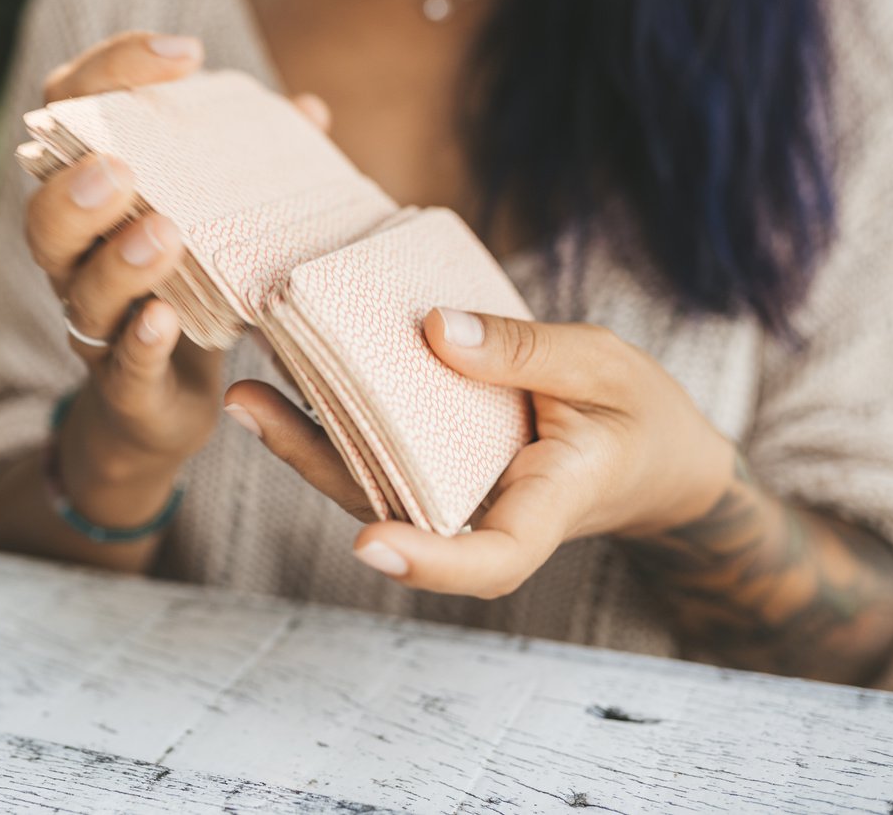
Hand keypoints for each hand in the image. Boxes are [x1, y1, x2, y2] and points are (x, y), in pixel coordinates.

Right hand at [26, 31, 330, 523]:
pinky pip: (122, 364)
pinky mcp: (124, 387)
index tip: (185, 54)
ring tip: (163, 233)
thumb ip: (251, 170)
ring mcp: (94, 326)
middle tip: (121, 166)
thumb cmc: (190, 296)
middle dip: (76, 185)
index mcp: (93, 202)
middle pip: (44, 215)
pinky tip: (165, 319)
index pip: (70, 114)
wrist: (159, 412)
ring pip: (81, 290)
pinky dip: (141, 341)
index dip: (113, 74)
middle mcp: (77, 260)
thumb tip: (307, 110)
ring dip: (117, 261)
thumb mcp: (219, 227)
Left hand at [223, 308, 735, 596]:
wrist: (649, 454)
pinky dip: (332, 414)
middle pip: (390, 511)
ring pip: (369, 480)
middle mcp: (483, 512)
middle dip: (312, 464)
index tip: (370, 547)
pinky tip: (288, 369)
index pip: (490, 559)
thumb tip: (435, 331)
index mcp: (543, 506)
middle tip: (246, 405)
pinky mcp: (436, 466)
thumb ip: (525, 353)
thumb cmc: (637, 414)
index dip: (430, 563)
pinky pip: (379, 450)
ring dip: (301, 437)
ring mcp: (454, 494)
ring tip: (243, 388)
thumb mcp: (602, 365)